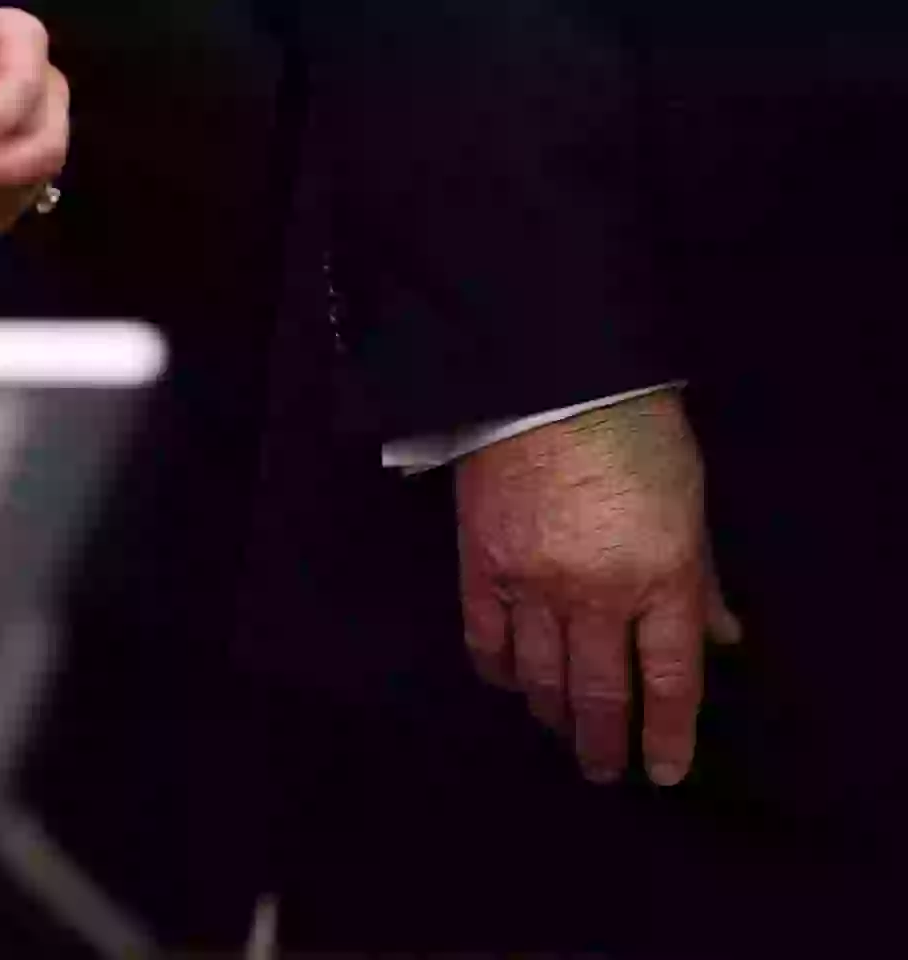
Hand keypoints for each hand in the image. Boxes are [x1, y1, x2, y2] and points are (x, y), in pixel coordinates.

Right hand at [454, 391, 740, 785]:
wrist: (547, 378)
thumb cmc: (635, 432)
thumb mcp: (690, 503)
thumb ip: (701, 577)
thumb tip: (720, 637)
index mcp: (661, 576)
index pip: (667, 679)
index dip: (666, 735)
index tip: (662, 771)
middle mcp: (596, 594)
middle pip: (598, 693)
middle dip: (604, 742)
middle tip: (604, 770)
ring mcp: (532, 586)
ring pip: (541, 678)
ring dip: (553, 716)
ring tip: (560, 731)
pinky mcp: (480, 568)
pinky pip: (486, 643)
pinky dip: (500, 672)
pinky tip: (510, 683)